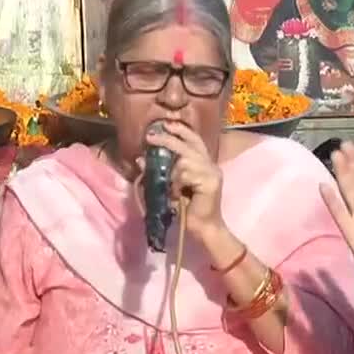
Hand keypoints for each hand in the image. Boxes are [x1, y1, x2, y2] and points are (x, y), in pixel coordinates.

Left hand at [143, 122, 224, 238]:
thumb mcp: (170, 187)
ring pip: (185, 160)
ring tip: (168, 185)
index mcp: (205, 164)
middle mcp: (211, 165)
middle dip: (169, 139)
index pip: (195, 140)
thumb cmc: (186, 210)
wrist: (202, 230)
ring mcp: (212, 173)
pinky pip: (187, 173)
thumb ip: (160, 172)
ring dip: (171, 171)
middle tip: (150, 137)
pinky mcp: (211, 182)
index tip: (167, 124)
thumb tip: (140, 158)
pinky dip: (177, 182)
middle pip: (189, 145)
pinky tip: (176, 193)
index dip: (182, 130)